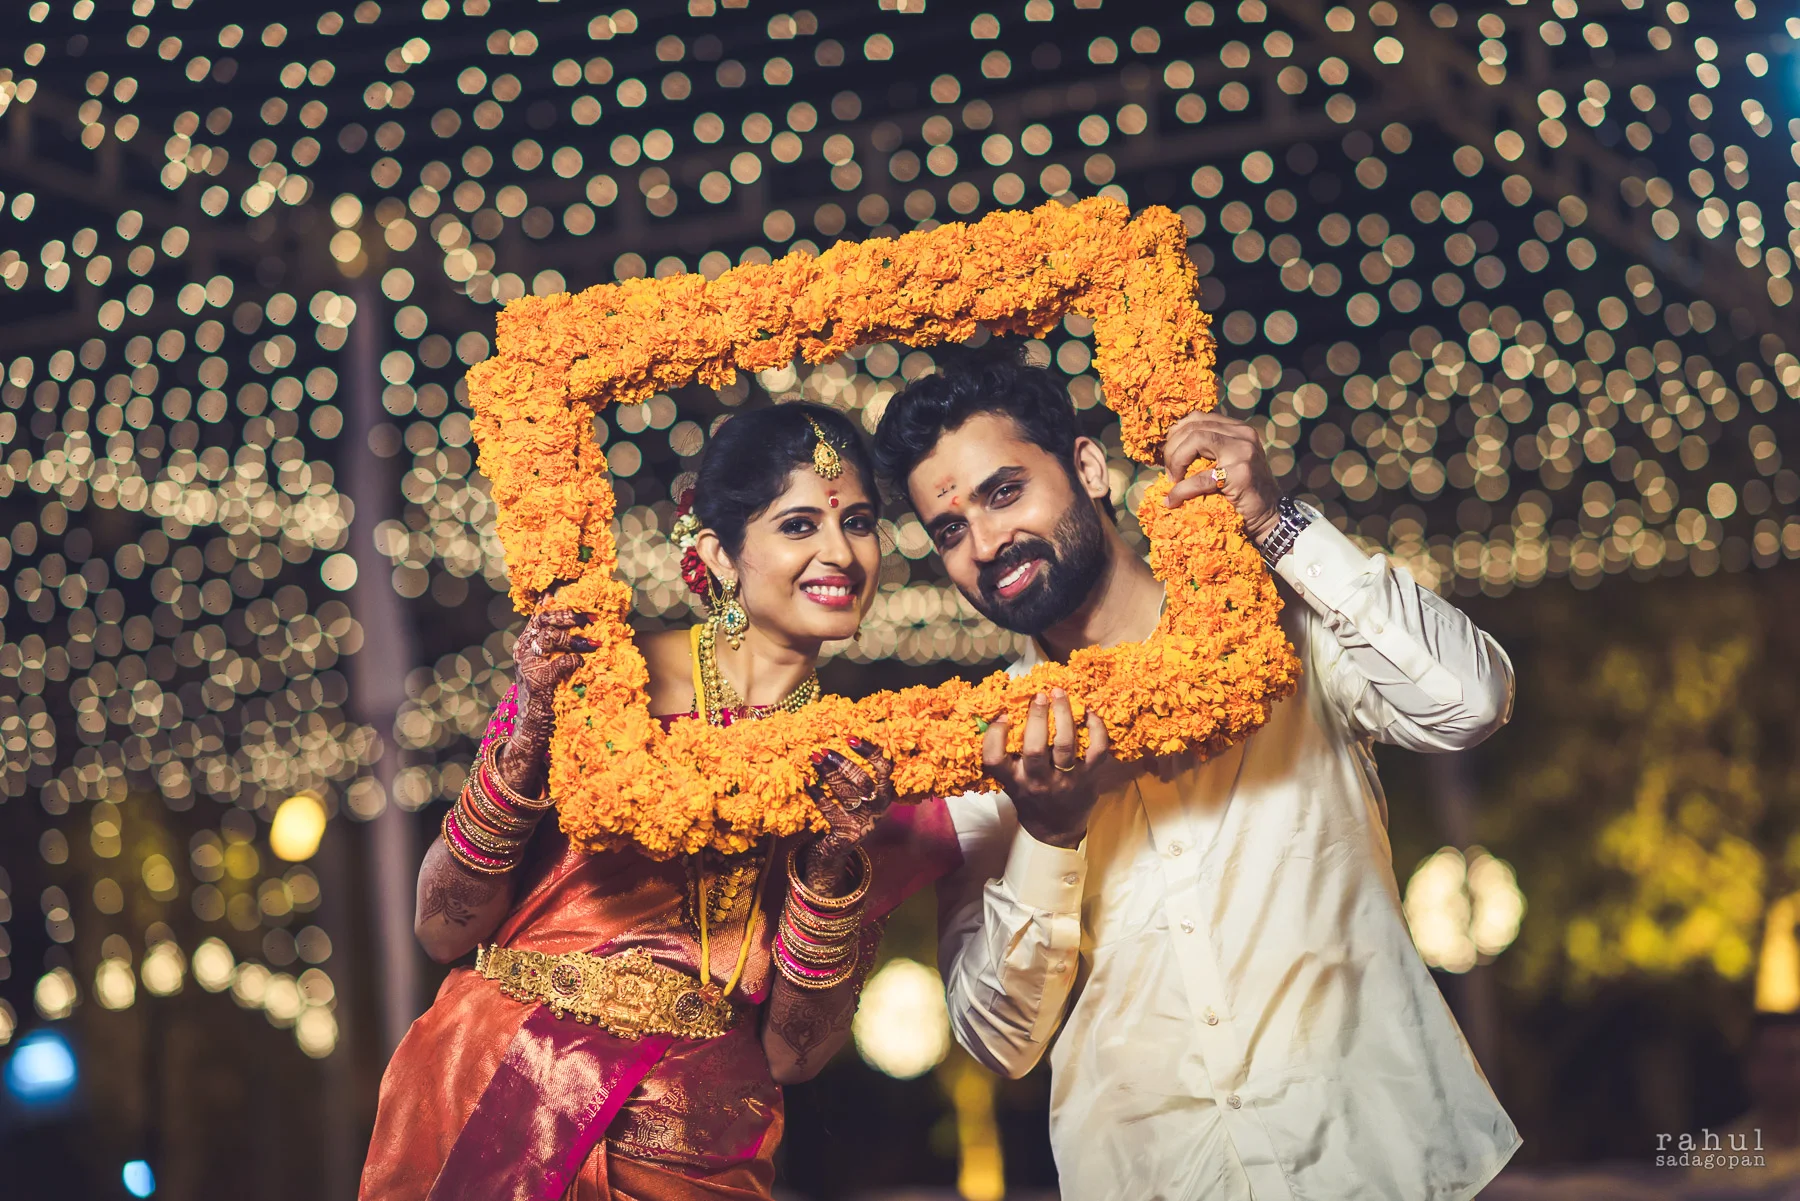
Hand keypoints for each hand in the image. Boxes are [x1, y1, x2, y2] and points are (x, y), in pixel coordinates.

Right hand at [499, 607, 595, 796]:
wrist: (531, 729)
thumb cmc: (546, 696)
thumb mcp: (548, 666)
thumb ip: (558, 646)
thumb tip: (585, 622)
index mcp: (526, 642)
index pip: (539, 613)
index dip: (556, 601)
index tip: (574, 590)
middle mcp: (523, 649)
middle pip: (544, 619)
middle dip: (570, 615)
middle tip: (593, 618)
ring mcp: (527, 664)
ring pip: (550, 637)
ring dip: (576, 638)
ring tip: (597, 643)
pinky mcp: (538, 681)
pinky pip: (562, 662)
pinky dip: (576, 660)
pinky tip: (584, 664)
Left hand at [802, 738, 897, 893]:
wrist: (836, 850)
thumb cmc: (846, 812)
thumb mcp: (857, 795)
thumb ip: (854, 774)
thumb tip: (834, 743)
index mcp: (884, 793)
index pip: (885, 768)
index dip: (870, 752)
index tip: (850, 738)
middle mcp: (878, 808)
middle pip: (863, 781)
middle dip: (842, 763)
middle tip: (823, 750)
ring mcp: (864, 823)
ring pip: (846, 794)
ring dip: (828, 774)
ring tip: (814, 759)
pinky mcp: (848, 835)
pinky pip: (830, 810)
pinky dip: (817, 794)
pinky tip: (807, 782)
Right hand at [983, 689, 1118, 849]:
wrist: (1056, 829)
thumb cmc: (1030, 798)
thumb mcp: (1010, 781)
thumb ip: (1005, 755)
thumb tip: (1002, 712)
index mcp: (1014, 780)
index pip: (994, 759)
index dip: (995, 735)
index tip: (1003, 715)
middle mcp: (1038, 781)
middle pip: (1035, 748)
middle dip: (1037, 717)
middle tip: (1039, 695)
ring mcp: (1066, 779)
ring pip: (1065, 744)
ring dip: (1064, 714)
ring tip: (1060, 694)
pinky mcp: (1089, 777)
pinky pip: (1097, 749)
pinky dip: (1096, 727)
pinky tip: (1088, 712)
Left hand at [1160, 410, 1284, 543]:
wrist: (1270, 517)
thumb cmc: (1243, 493)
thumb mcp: (1228, 463)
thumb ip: (1208, 450)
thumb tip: (1169, 447)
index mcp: (1239, 429)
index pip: (1198, 418)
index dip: (1176, 434)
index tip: (1168, 454)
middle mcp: (1243, 435)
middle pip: (1194, 427)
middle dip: (1172, 448)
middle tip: (1168, 471)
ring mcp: (1243, 452)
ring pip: (1196, 440)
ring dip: (1176, 460)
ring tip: (1172, 480)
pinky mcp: (1240, 474)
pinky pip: (1199, 478)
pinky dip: (1181, 490)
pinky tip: (1173, 500)